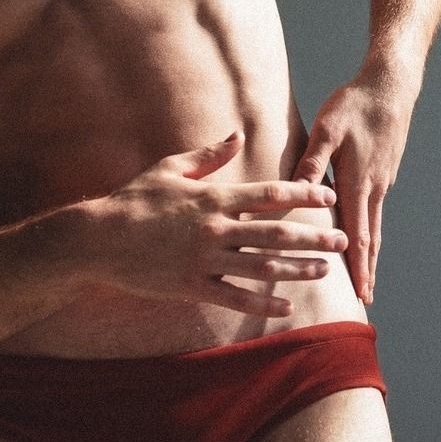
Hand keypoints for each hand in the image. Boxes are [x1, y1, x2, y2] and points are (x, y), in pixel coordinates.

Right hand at [83, 131, 346, 317]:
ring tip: (325, 271)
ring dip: (298, 269)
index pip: (270, 195)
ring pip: (262, 266)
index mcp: (213, 197)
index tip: (328, 196)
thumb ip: (209, 154)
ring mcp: (204, 260)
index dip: (304, 194)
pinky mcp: (192, 286)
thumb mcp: (170, 168)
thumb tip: (238, 135)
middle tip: (342, 239)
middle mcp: (215, 229)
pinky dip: (263, 303)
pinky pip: (235, 297)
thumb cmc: (134, 199)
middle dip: (313, 236)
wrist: (98, 238)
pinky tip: (286, 306)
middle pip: (276, 232)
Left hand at [292, 71, 412, 303]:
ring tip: (366, 276)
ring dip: (370, 253)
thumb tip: (297, 192)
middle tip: (366, 298)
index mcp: (357, 182)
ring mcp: (381, 181)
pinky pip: (375, 209)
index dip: (357, 265)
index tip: (360, 293)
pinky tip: (363, 234)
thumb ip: (311, 161)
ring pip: (374, 224)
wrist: (391, 86)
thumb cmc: (354, 105)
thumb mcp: (327, 128)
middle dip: (367, 269)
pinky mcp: (382, 172)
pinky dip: (370, 229)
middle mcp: (373, 188)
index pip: (357, 234)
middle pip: (370, 238)